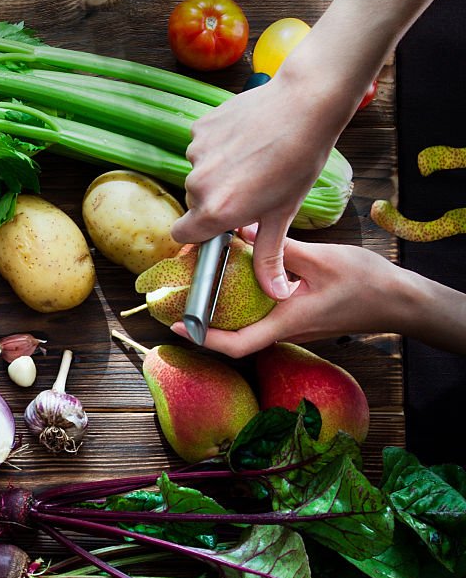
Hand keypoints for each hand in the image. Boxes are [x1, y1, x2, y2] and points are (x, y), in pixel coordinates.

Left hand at [168, 226, 410, 356]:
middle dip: (205, 320)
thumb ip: (280, 249)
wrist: (399, 300)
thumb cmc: (366, 283)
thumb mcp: (320, 259)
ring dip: (223, 308)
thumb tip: (242, 232)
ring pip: (247, 324)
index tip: (179, 326)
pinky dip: (243, 300)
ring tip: (201, 282)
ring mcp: (290, 327)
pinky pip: (261, 314)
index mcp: (286, 323)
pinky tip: (235, 276)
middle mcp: (284, 331)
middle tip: (181, 295)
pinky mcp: (295, 318)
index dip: (204, 338)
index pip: (237, 345)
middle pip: (234, 335)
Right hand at [171, 64, 349, 301]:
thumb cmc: (300, 160)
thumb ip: (268, 256)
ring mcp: (196, 153)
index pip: (182, 234)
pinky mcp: (200, 128)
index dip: (199, 231)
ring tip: (251, 158)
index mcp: (215, 212)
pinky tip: (245, 137)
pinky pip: (201, 145)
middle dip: (214, 199)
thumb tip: (275, 294)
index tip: (219, 224)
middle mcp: (198, 185)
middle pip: (193, 202)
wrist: (307, 102)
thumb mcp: (283, 214)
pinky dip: (218, 145)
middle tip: (249, 186)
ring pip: (199, 172)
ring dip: (217, 171)